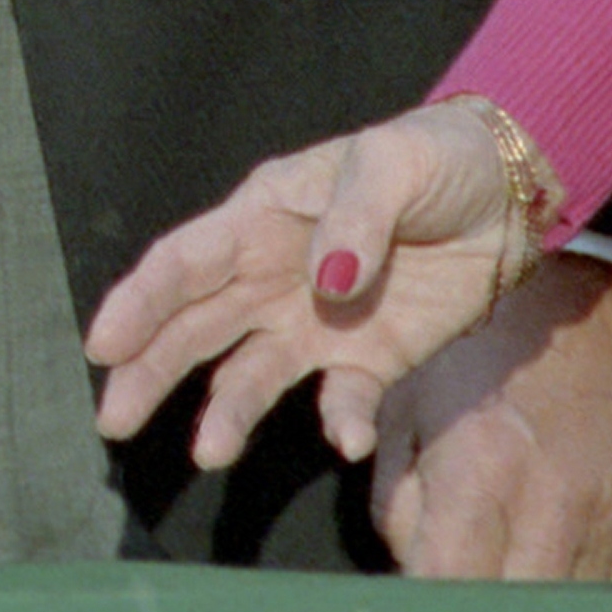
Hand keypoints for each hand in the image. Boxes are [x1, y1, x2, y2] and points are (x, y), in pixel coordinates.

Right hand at [85, 98, 524, 468]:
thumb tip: (325, 281)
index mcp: (263, 214)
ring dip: (226, 410)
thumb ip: (356, 217)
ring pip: (251, 372)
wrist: (509, 195)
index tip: (102, 346)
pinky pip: (343, 397)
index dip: (140, 302)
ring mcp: (319, 321)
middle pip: (196, 326)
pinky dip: (339, 420)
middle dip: (150, 369)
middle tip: (113, 419)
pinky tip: (345, 439)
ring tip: (208, 453)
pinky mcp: (371, 357)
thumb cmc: (435, 158)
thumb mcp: (393, 163)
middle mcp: (273, 273)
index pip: (187, 262)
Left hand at [370, 256, 611, 579]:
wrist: (586, 304)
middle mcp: (553, 503)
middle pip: (507, 609)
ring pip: (560, 606)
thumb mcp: (404, 407)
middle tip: (450, 582)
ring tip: (490, 564)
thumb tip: (409, 575)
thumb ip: (394, 505)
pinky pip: (603, 588)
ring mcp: (611, 518)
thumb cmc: (473, 351)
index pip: (447, 586)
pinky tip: (535, 551)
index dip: (424, 603)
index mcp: (481, 466)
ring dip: (519, 598)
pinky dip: (563, 584)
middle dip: (470, 605)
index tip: (409, 597)